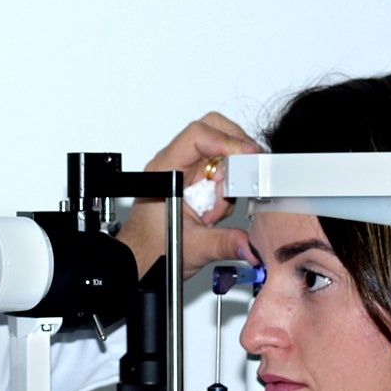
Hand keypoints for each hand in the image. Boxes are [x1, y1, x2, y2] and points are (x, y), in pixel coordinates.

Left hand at [117, 112, 260, 278]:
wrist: (142, 258)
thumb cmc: (152, 248)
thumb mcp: (192, 248)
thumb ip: (223, 243)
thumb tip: (248, 242)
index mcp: (165, 172)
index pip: (197, 136)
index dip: (226, 141)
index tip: (247, 156)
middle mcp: (174, 165)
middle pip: (212, 131)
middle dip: (236, 151)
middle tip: (245, 175)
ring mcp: (185, 171)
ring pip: (220, 152)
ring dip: (231, 177)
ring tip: (215, 210)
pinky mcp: (194, 180)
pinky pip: (220, 170)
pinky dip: (228, 187)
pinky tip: (215, 211)